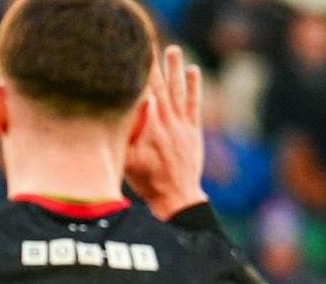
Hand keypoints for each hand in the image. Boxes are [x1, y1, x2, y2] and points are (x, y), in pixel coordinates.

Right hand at [125, 45, 208, 220]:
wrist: (176, 196)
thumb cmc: (148, 181)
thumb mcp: (130, 160)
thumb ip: (132, 131)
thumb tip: (140, 103)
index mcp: (149, 128)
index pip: (143, 94)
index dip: (138, 74)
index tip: (133, 57)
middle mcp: (167, 122)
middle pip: (159, 87)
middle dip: (153, 65)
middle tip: (149, 44)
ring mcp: (182, 125)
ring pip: (177, 91)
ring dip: (175, 69)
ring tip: (173, 49)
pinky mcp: (193, 131)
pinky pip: (194, 105)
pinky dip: (195, 87)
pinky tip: (193, 71)